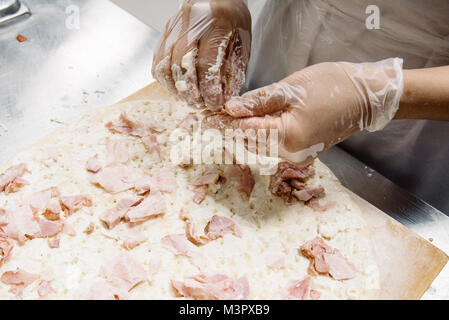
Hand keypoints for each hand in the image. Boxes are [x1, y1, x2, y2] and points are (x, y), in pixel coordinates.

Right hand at [151, 0, 250, 110]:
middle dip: (191, 92)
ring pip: (165, 65)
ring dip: (176, 88)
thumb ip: (232, 69)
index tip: (213, 103)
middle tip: (200, 103)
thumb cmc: (233, 19)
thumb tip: (222, 97)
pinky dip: (166, 79)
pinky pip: (157, 60)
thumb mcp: (241, 42)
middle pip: (183, 66)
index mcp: (216, 24)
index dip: (208, 89)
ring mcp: (174, 27)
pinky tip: (177, 86)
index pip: (206, 64)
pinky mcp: (164, 31)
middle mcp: (191, 23)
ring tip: (188, 98)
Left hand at [204, 58, 403, 164]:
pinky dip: (261, 136)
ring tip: (228, 120)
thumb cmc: (332, 86)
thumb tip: (231, 109)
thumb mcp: (291, 89)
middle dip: (231, 130)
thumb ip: (259, 102)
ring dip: (245, 134)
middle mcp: (292, 153)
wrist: (366, 97)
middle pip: (251, 143)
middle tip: (212, 117)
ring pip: (261, 147)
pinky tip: (253, 125)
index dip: (224, 124)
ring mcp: (300, 156)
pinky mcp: (305, 153)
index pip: (246, 131)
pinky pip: (274, 147)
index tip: (206, 119)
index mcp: (289, 136)